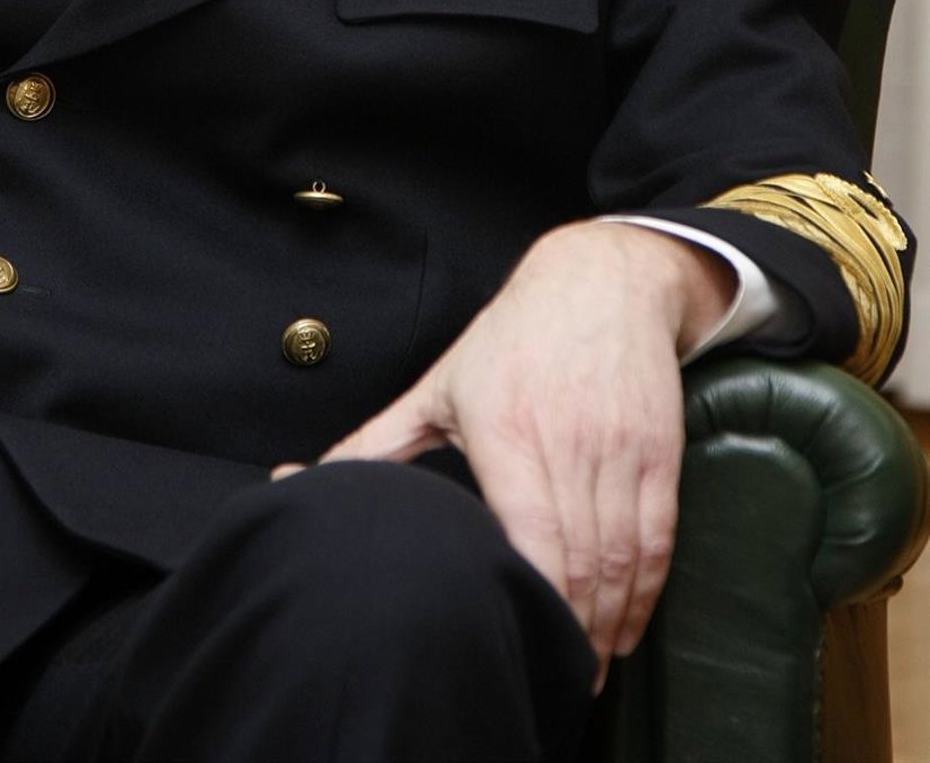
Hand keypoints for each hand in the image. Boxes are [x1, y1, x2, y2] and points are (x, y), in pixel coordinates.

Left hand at [273, 222, 734, 686]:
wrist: (599, 282)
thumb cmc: (511, 337)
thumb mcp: (438, 385)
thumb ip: (377, 444)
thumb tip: (301, 480)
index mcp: (504, 431)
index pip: (528, 536)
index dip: (533, 598)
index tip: (522, 640)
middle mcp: (565, 441)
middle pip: (578, 560)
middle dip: (571, 629)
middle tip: (560, 676)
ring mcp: (616, 447)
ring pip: (621, 557)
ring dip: (609, 622)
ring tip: (590, 663)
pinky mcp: (658, 450)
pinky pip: (658, 537)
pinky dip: (645, 590)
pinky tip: (625, 622)